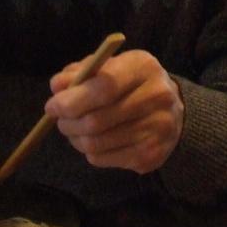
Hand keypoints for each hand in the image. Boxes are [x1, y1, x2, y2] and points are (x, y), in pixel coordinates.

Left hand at [46, 49, 183, 173]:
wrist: (174, 112)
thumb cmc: (132, 85)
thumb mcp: (111, 67)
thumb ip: (82, 72)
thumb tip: (57, 86)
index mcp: (144, 68)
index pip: (104, 87)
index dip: (72, 100)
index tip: (52, 106)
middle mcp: (157, 97)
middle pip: (96, 120)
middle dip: (68, 123)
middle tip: (61, 120)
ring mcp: (156, 129)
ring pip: (96, 144)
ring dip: (76, 139)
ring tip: (76, 131)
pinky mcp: (150, 155)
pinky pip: (103, 159)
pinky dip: (91, 152)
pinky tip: (97, 141)